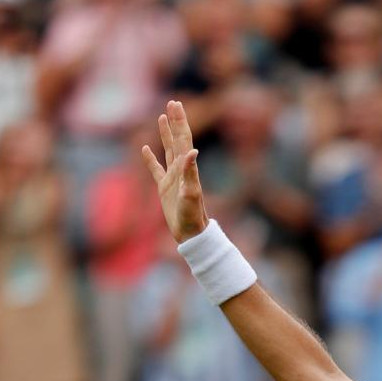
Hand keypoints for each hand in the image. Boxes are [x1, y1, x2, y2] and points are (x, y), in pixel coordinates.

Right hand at [140, 101, 208, 242]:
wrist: (191, 233)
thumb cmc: (192, 216)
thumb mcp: (191, 194)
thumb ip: (190, 173)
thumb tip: (193, 151)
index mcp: (187, 168)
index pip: (183, 139)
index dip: (180, 121)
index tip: (176, 104)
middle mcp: (181, 169)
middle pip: (177, 139)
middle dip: (175, 121)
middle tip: (173, 102)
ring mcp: (172, 178)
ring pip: (167, 150)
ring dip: (165, 134)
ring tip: (162, 117)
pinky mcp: (164, 188)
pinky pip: (155, 169)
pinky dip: (150, 158)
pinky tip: (145, 149)